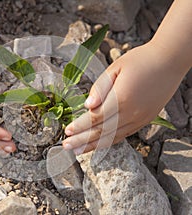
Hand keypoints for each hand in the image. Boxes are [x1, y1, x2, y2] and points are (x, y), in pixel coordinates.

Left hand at [62, 42, 185, 154]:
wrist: (169, 61)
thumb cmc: (140, 60)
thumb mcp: (116, 68)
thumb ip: (100, 88)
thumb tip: (87, 107)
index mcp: (122, 98)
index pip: (95, 118)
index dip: (79, 126)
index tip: (66, 131)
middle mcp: (131, 113)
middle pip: (102, 132)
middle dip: (82, 140)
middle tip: (66, 146)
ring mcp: (140, 119)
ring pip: (113, 137)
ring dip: (93, 145)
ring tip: (77, 151)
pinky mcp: (145, 120)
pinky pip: (124, 135)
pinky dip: (109, 142)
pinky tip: (98, 145)